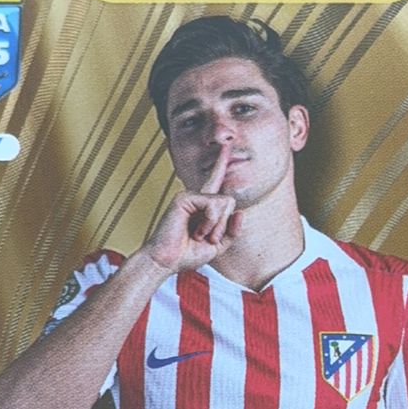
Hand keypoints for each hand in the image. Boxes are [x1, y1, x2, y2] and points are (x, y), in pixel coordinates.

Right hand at [141, 144, 242, 273]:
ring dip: (217, 226)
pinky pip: (213, 204)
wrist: (166, 261)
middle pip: (229, 202)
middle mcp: (196, 198)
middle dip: (224, 225)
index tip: (225, 146)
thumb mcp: (217, 246)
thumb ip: (231, 232)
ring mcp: (190, 195)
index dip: (220, 164)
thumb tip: (240, 213)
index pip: (215, 182)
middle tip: (208, 238)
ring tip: (199, 235)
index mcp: (202, 207)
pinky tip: (196, 231)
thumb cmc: (186, 254)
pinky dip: (210, 222)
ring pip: (225, 202)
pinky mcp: (184, 197)